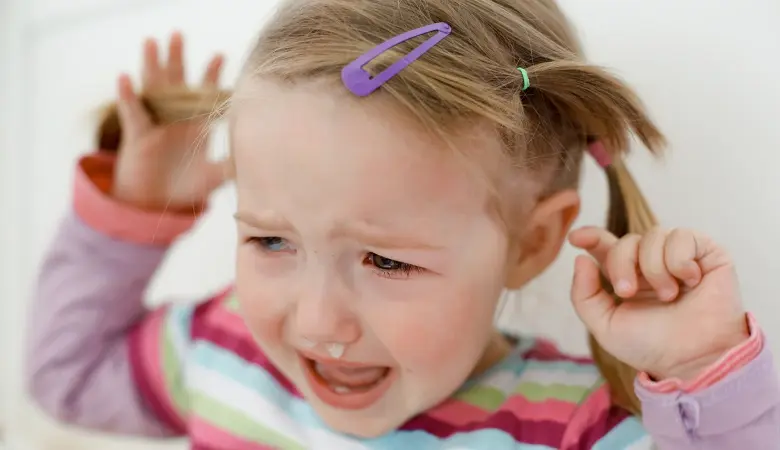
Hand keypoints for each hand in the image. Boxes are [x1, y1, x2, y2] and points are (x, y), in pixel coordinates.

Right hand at [112, 31, 226, 210]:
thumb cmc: (185, 188)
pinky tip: (125, 78)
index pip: (204, 94)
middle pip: (176, 82)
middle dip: (177, 57)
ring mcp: (155, 124)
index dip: (210, 74)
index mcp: (196, 124)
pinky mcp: (137, 136)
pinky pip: (132, 113)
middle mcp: (175, 119)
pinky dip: (128, 96)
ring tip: (152, 42)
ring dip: (151, 65)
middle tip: (178, 34)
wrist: (156, 206)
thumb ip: (231, 167)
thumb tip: (254, 162)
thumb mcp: (213, 178)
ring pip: (152, 89)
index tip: (220, 55)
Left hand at [568, 226, 748, 381]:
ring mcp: (679, 256)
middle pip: (626, 241)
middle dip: (620, 264)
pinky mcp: (707, 252)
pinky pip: (683, 237)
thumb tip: (580, 258)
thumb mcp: (606, 326)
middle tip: (627, 292)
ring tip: (669, 296)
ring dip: (654, 268)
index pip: (606, 246)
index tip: (575, 239)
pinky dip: (680, 261)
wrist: (694, 358)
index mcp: (627, 276)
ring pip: (654, 235)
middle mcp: (651, 262)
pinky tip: (691, 281)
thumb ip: (584, 295)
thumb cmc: (653, 346)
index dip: (590, 236)